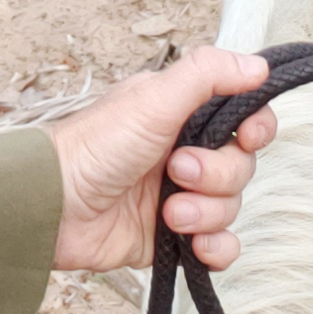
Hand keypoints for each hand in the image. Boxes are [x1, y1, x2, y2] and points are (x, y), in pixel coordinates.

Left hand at [44, 47, 280, 271]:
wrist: (53, 209)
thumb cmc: (93, 147)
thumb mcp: (152, 99)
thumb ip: (208, 74)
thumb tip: (259, 65)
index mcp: (185, 115)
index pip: (246, 118)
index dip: (256, 128)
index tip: (247, 136)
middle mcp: (186, 153)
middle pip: (242, 166)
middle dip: (216, 173)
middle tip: (176, 171)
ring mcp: (181, 196)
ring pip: (231, 206)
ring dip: (206, 211)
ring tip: (167, 212)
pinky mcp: (173, 237)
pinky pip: (219, 246)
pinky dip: (215, 247)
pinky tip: (195, 245)